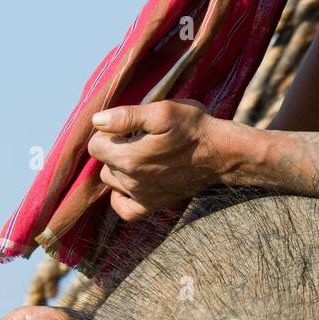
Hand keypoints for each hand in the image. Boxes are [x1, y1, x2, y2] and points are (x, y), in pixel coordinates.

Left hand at [88, 98, 221, 222]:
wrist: (223, 153)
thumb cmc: (195, 128)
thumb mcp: (163, 111)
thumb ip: (126, 116)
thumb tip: (97, 121)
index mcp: (128, 157)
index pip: (95, 145)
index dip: (108, 131)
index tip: (129, 126)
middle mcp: (131, 180)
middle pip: (104, 163)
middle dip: (116, 148)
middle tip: (140, 137)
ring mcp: (142, 195)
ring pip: (113, 181)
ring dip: (120, 168)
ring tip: (143, 154)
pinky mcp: (153, 204)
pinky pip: (124, 209)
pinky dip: (122, 196)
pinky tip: (132, 182)